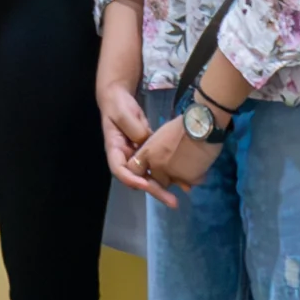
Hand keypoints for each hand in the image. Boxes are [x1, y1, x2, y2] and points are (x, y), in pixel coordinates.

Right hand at [100, 81, 175, 207]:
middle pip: (138, 178)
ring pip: (149, 174)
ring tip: (183, 191)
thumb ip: (134, 130)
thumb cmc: (118, 106)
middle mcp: (126, 157)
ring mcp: (137, 155)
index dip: (132, 180)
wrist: (119, 98)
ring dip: (165, 184)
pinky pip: (158, 164)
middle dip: (155, 190)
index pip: (119, 170)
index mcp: (115, 149)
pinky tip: (184, 178)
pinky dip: (169, 171)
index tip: (146, 185)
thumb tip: (146, 142)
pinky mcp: (148, 150)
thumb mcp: (123, 115)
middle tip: (172, 201)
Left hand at [128, 117, 219, 204]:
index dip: (142, 172)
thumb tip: (160, 161)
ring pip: (174, 183)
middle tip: (176, 166)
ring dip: (180, 178)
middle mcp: (156, 167)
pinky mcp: (188, 180)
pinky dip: (195, 177)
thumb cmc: (182, 126)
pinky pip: (190, 183)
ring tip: (190, 163)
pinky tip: (200, 165)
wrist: (202, 128)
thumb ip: (156, 150)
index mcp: (147, 153)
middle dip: (165, 176)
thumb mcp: (161, 136)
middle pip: (156, 180)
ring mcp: (172, 175)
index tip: (149, 172)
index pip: (135, 170)